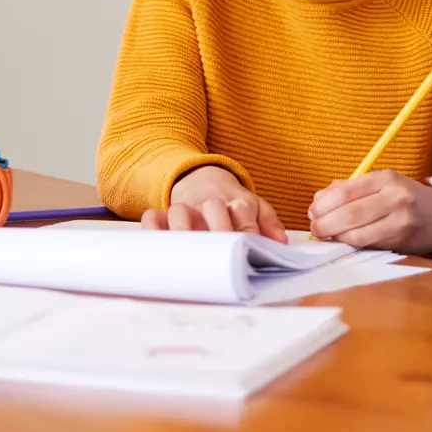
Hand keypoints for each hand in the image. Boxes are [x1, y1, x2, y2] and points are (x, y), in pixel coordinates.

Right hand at [141, 165, 286, 241]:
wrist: (204, 178)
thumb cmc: (234, 202)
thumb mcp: (257, 207)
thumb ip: (270, 223)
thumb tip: (280, 242)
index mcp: (239, 203)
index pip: (245, 217)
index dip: (247, 234)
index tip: (248, 252)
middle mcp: (212, 204)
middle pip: (214, 210)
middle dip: (217, 230)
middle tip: (219, 253)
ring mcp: (188, 208)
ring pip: (180, 212)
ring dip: (182, 228)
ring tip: (184, 249)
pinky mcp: (165, 213)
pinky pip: (153, 216)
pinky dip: (151, 227)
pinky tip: (154, 240)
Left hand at [308, 170, 431, 253]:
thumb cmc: (406, 198)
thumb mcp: (381, 184)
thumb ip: (347, 188)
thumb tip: (317, 201)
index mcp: (387, 178)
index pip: (345, 192)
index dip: (323, 205)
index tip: (312, 212)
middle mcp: (395, 197)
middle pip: (349, 214)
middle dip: (324, 224)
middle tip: (314, 228)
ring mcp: (400, 221)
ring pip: (356, 234)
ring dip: (335, 237)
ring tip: (326, 236)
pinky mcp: (401, 242)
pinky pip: (367, 245)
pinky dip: (350, 244)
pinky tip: (343, 241)